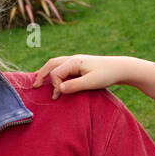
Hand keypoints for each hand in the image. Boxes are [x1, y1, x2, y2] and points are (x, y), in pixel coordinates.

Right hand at [32, 55, 154, 105]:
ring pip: (55, 64)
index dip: (55, 85)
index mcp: (74, 62)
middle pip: (51, 64)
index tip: (61, 96)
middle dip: (41, 74)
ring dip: (47, 73)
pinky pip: (62, 67)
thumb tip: (59, 89)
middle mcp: (73, 59)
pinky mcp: (79, 66)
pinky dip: (54, 73)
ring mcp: (75, 61)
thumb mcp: (91, 83)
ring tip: (40, 83)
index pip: (56, 73)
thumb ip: (75, 85)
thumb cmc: (107, 75)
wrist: (119, 68)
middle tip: (35, 86)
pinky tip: (54, 82)